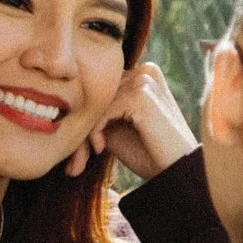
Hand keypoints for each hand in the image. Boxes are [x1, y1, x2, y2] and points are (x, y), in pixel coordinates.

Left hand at [67, 57, 196, 184]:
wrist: (176, 172)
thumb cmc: (149, 152)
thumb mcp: (117, 127)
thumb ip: (100, 111)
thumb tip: (66, 105)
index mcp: (142, 74)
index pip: (103, 87)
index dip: (89, 116)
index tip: (82, 147)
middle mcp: (145, 70)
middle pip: (98, 92)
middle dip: (84, 123)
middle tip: (79, 155)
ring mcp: (145, 80)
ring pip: (96, 100)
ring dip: (87, 129)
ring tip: (88, 153)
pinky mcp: (141, 94)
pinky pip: (102, 109)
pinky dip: (95, 130)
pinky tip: (100, 147)